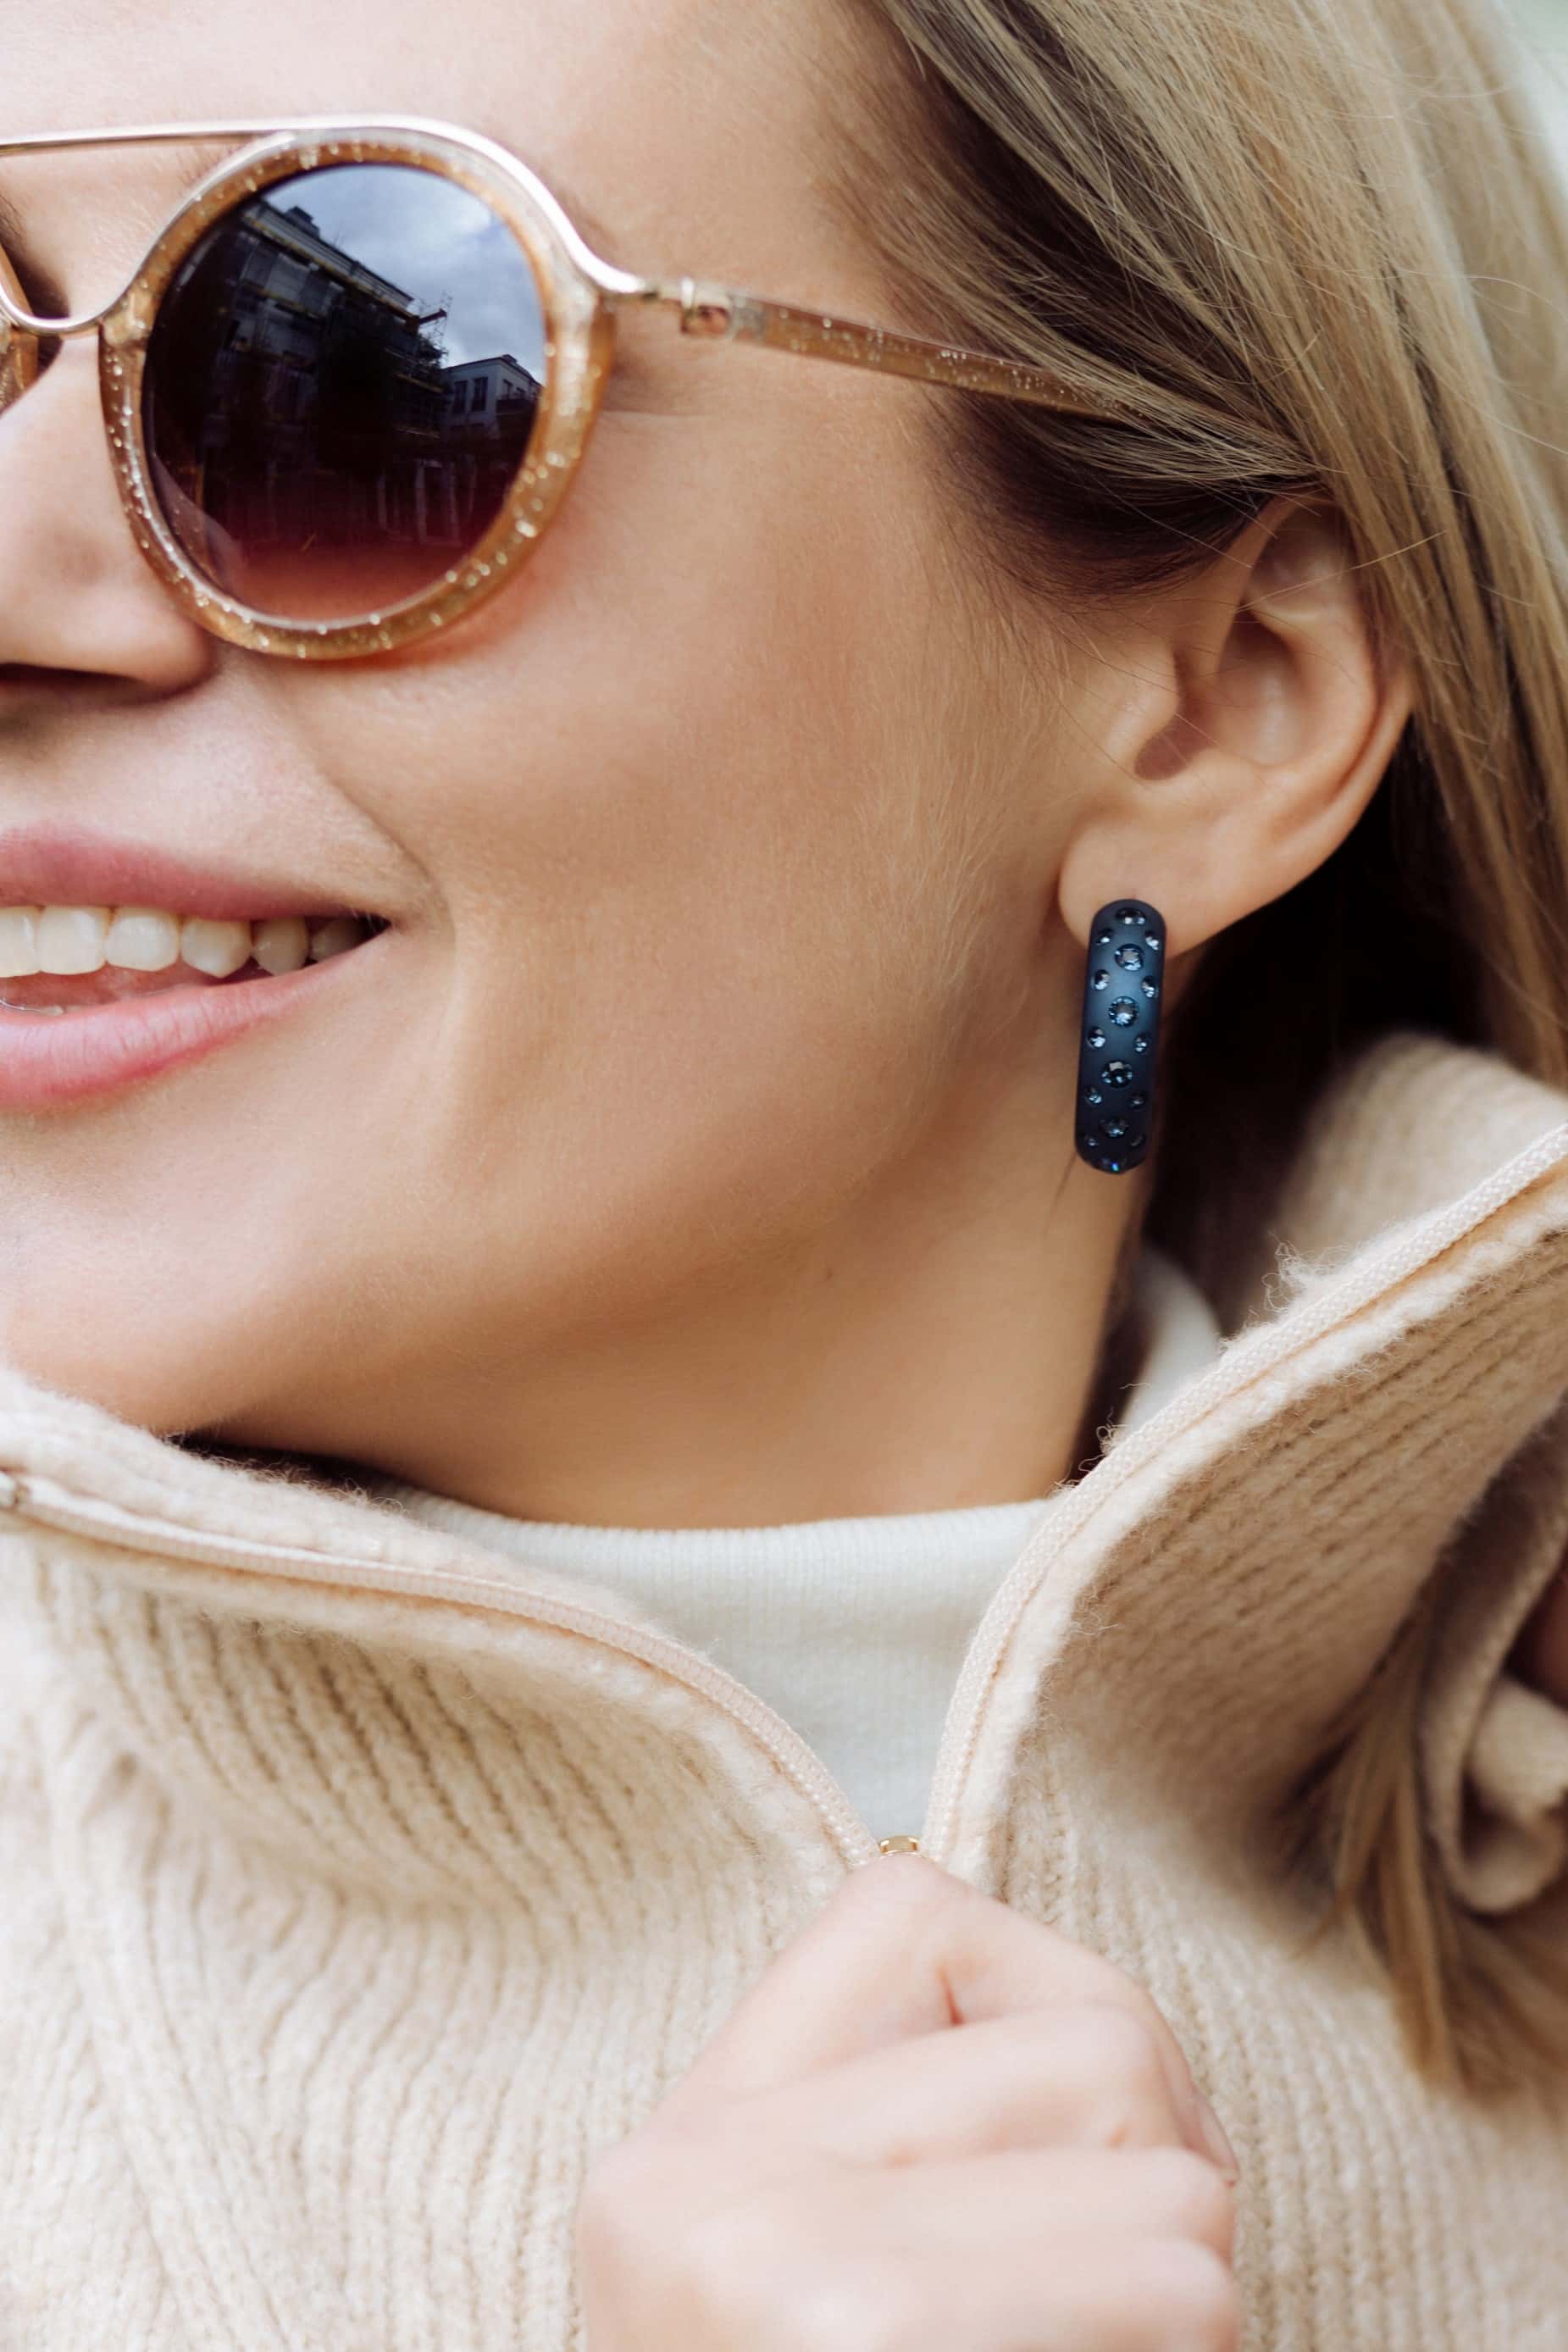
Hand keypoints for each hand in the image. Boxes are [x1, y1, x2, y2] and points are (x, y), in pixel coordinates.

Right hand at [577, 1852, 1240, 2350]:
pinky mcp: (852, 2332)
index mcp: (674, 2154)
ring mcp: (763, 2257)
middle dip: (1165, 2177)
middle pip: (1096, 2037)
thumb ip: (910, 2147)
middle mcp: (689, 2181)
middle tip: (1137, 2306)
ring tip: (1101, 2351)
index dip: (1057, 2014)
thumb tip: (1131, 2065)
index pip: (916, 1905)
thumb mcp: (826, 2285)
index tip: (1086, 2172)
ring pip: (1167, 2163)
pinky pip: (1171, 2279)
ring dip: (1185, 2285)